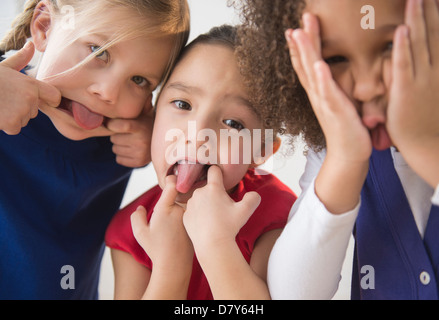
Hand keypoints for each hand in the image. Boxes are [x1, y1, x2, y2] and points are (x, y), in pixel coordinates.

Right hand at [0, 42, 60, 134]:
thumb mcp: (5, 66)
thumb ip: (21, 58)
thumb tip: (31, 44)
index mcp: (31, 84)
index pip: (54, 96)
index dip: (50, 100)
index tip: (43, 101)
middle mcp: (30, 98)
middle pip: (34, 111)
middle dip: (22, 108)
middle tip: (5, 99)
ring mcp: (22, 111)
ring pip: (24, 120)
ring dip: (13, 117)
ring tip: (0, 105)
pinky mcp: (12, 123)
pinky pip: (15, 129)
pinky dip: (5, 125)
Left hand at [107, 96, 153, 167]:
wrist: (164, 144)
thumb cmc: (149, 124)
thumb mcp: (147, 113)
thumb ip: (142, 103)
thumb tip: (143, 89)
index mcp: (140, 127)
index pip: (118, 125)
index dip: (112, 124)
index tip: (113, 123)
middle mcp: (140, 141)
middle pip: (114, 138)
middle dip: (117, 135)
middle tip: (127, 133)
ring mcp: (139, 154)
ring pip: (115, 149)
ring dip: (120, 145)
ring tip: (130, 141)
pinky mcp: (138, 163)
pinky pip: (119, 159)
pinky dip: (122, 155)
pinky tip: (132, 150)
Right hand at [131, 175, 192, 268]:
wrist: (175, 264)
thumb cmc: (156, 249)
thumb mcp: (140, 233)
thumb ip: (137, 217)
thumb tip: (141, 208)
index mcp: (165, 208)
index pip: (172, 184)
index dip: (171, 179)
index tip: (171, 179)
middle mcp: (180, 210)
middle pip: (182, 194)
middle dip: (178, 196)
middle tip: (175, 200)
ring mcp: (191, 217)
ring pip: (190, 204)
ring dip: (187, 205)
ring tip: (182, 214)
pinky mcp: (198, 223)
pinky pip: (196, 213)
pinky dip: (194, 213)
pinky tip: (191, 222)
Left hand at [184, 166, 260, 252]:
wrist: (212, 245)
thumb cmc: (229, 227)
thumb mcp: (246, 211)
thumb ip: (253, 198)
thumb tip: (254, 195)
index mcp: (213, 188)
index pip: (214, 170)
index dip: (219, 172)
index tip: (221, 178)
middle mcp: (199, 193)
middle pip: (208, 188)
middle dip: (215, 194)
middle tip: (223, 208)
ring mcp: (190, 204)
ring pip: (199, 199)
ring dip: (206, 204)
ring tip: (214, 218)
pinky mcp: (185, 215)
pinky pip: (193, 211)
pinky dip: (199, 215)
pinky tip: (206, 225)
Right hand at [285, 14, 371, 163]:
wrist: (348, 155)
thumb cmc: (346, 128)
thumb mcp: (339, 102)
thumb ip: (333, 87)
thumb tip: (333, 74)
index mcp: (319, 91)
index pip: (306, 64)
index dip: (300, 47)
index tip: (295, 28)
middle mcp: (317, 94)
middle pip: (305, 63)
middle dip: (301, 41)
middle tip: (297, 21)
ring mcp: (324, 103)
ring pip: (311, 73)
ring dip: (304, 53)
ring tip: (298, 33)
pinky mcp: (335, 112)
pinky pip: (327, 93)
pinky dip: (322, 79)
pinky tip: (318, 66)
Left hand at [387, 0, 438, 186]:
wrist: (427, 143)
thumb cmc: (424, 116)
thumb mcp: (430, 86)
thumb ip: (426, 67)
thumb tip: (417, 49)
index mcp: (438, 66)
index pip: (437, 33)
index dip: (435, 13)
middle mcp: (434, 69)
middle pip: (432, 32)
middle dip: (428, 9)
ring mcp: (422, 79)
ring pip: (420, 44)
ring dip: (417, 19)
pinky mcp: (407, 91)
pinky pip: (405, 66)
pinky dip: (404, 48)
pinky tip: (402, 30)